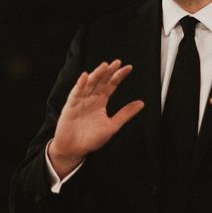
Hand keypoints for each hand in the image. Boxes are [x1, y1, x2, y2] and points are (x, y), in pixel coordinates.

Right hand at [50, 60, 143, 177]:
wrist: (74, 149)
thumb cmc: (91, 139)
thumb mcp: (112, 126)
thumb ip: (125, 114)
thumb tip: (141, 103)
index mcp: (100, 102)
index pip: (111, 85)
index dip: (118, 76)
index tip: (128, 68)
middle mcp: (91, 99)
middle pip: (100, 82)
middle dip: (108, 72)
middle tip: (117, 62)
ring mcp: (80, 101)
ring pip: (89, 84)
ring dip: (96, 74)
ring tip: (104, 66)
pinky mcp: (70, 105)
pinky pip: (76, 93)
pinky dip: (80, 84)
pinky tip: (85, 76)